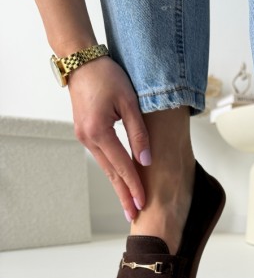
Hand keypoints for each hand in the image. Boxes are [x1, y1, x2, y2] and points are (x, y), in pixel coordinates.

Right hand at [69, 57, 149, 220]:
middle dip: (123, 194)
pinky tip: (119, 181)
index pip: (122, 166)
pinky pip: (102, 157)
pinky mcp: (85, 133)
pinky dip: (112, 171)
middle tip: (133, 215)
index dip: (134, 185)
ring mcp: (84, 137)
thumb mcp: (130, 102)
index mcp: (99, 132)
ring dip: (117, 185)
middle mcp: (88, 138)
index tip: (143, 203)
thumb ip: (139, 132)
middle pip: (111, 173)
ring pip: (105, 167)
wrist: (82, 62)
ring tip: (128, 203)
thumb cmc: (107, 76)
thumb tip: (146, 160)